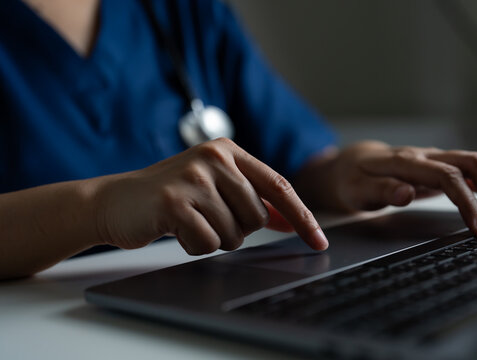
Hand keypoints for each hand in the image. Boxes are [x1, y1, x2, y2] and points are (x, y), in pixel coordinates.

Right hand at [93, 138, 326, 253]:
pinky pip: (208, 243)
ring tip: (189, 220)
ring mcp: (194, 178)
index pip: (279, 186)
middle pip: (257, 217)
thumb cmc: (172, 196)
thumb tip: (291, 220)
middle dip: (237, 228)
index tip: (319, 241)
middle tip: (206, 216)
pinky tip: (176, 230)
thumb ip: (253, 199)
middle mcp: (214, 157)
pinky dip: (195, 246)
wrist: (116, 200)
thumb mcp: (216, 187)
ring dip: (214, 237)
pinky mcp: (175, 203)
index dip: (302, 217)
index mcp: (228, 150)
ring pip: (234, 234)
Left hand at [303, 141, 476, 235]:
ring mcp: (434, 159)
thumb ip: (380, 190)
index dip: (467, 202)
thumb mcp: (355, 189)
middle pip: (474, 162)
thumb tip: (407, 193)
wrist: (349, 164)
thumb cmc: (351, 179)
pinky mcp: (439, 166)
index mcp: (405, 162)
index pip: (447, 176)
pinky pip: (473, 170)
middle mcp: (424, 156)